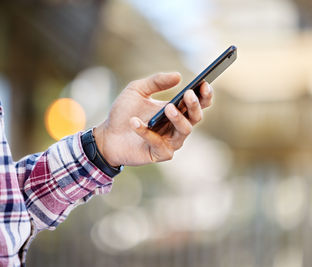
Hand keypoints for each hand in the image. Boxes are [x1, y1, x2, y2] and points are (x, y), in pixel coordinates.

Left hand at [93, 72, 212, 165]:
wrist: (107, 135)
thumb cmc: (124, 112)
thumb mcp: (137, 90)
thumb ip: (156, 82)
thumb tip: (178, 76)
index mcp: (177, 110)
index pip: (198, 103)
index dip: (205, 95)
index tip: (204, 84)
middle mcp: (177, 126)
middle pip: (195, 117)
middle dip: (194, 105)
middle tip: (188, 94)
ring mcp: (171, 141)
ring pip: (184, 131)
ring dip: (178, 118)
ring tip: (168, 107)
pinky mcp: (160, 153)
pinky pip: (159, 142)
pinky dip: (146, 132)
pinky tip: (135, 122)